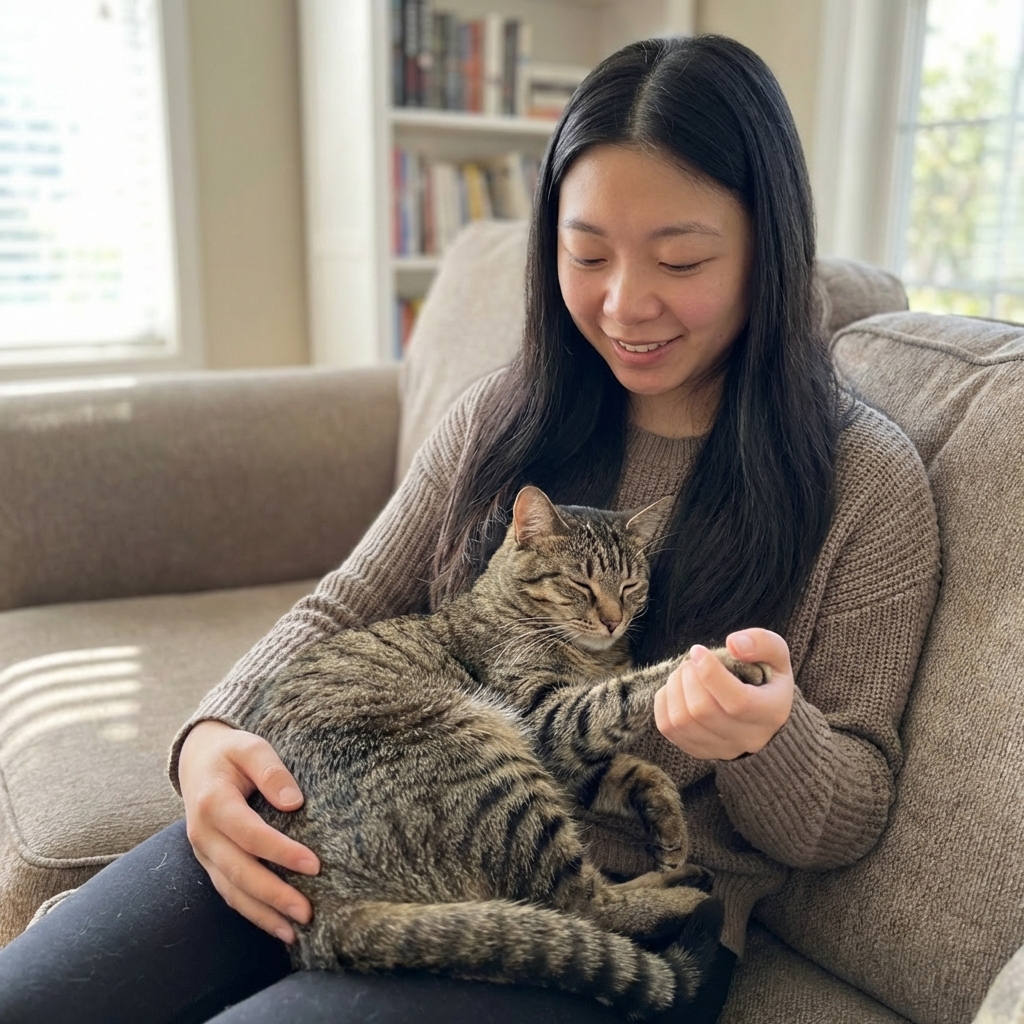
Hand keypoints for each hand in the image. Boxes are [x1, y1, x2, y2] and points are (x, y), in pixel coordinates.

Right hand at [178, 720, 320, 943]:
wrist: (196, 760)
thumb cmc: (231, 753)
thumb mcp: (250, 747)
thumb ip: (271, 770)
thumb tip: (294, 802)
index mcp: (213, 802)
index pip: (250, 834)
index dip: (281, 852)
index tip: (314, 865)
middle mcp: (203, 833)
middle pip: (239, 871)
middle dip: (274, 895)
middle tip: (307, 912)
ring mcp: (203, 852)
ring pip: (231, 890)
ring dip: (262, 914)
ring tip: (295, 932)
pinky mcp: (210, 863)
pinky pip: (228, 893)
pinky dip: (251, 912)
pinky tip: (276, 926)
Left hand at [654, 629, 794, 760]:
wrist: (764, 716)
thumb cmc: (766, 678)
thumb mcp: (777, 654)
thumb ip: (762, 642)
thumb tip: (732, 644)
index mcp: (771, 713)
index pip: (737, 701)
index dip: (710, 672)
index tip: (698, 650)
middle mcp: (748, 738)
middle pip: (703, 711)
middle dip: (688, 677)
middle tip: (690, 661)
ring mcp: (721, 749)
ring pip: (682, 722)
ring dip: (674, 688)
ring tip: (682, 672)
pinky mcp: (698, 751)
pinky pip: (668, 729)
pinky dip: (664, 702)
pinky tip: (675, 688)